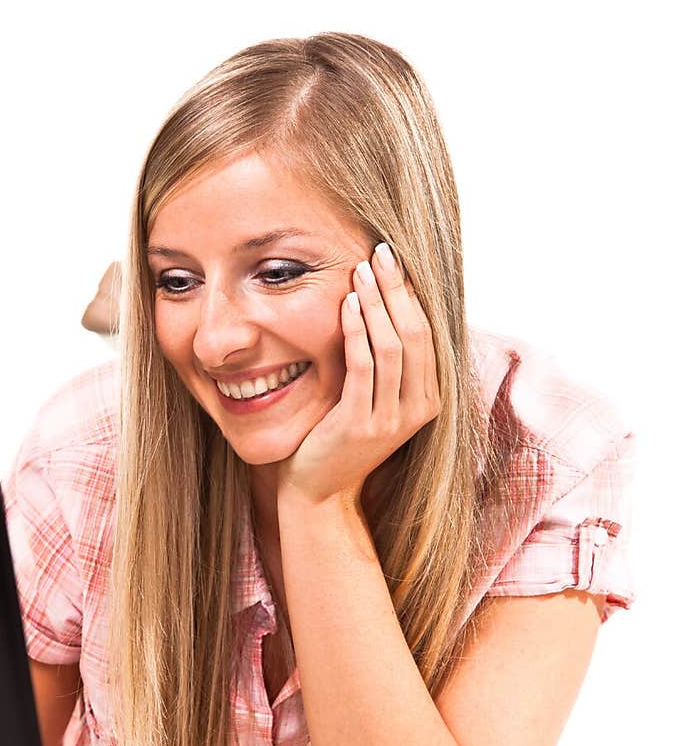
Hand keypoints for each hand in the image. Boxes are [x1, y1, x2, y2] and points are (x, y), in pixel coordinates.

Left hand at [276, 242, 440, 507]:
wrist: (319, 491)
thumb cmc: (341, 439)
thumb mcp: (373, 400)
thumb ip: (386, 366)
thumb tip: (385, 308)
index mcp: (427, 400)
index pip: (426, 335)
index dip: (411, 295)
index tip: (393, 262)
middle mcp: (417, 409)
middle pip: (414, 334)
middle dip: (396, 289)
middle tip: (379, 254)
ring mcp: (391, 419)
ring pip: (391, 346)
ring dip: (375, 303)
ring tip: (359, 271)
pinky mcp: (361, 424)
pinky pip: (363, 366)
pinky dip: (355, 331)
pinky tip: (345, 305)